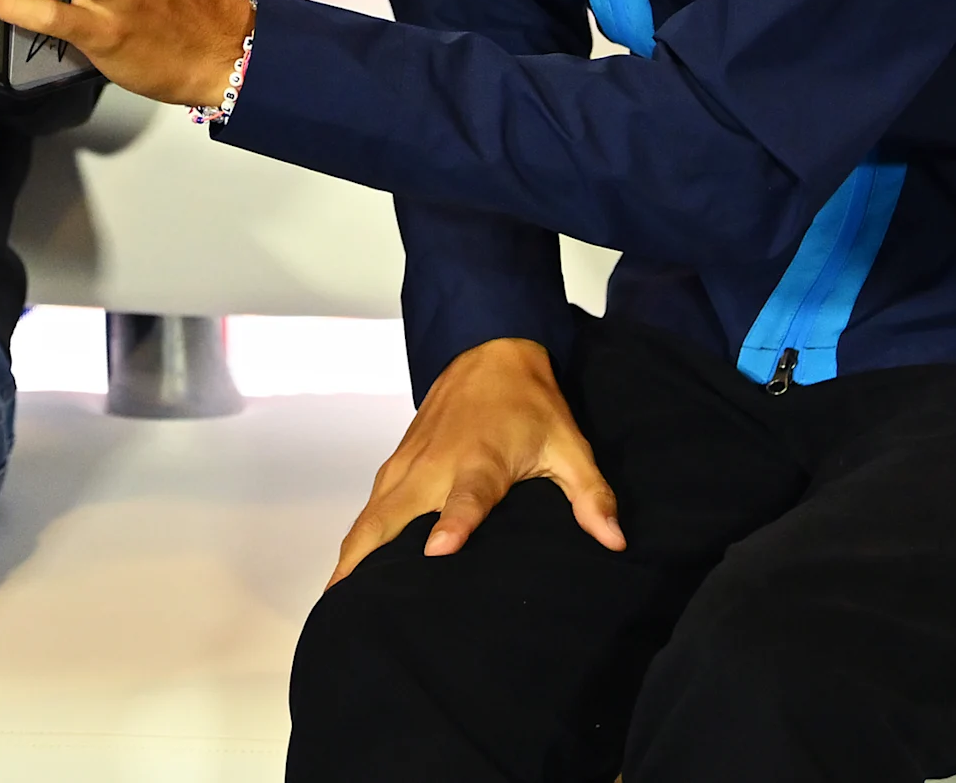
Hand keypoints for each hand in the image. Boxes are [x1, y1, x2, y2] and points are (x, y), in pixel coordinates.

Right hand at [330, 337, 621, 586]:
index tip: (437, 553)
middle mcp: (435, 463)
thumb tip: (615, 540)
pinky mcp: (398, 461)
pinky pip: (371, 503)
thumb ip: (590, 496)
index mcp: (480, 461)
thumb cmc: (530, 403)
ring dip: (354, 551)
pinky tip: (352, 563)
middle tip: (352, 606)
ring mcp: (409, 462)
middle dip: (368, 558)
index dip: (453, 525)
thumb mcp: (569, 446)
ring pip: (371, 513)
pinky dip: (358, 533)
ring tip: (340, 597)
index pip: (465, 498)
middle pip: (391, 514)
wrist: (489, 349)